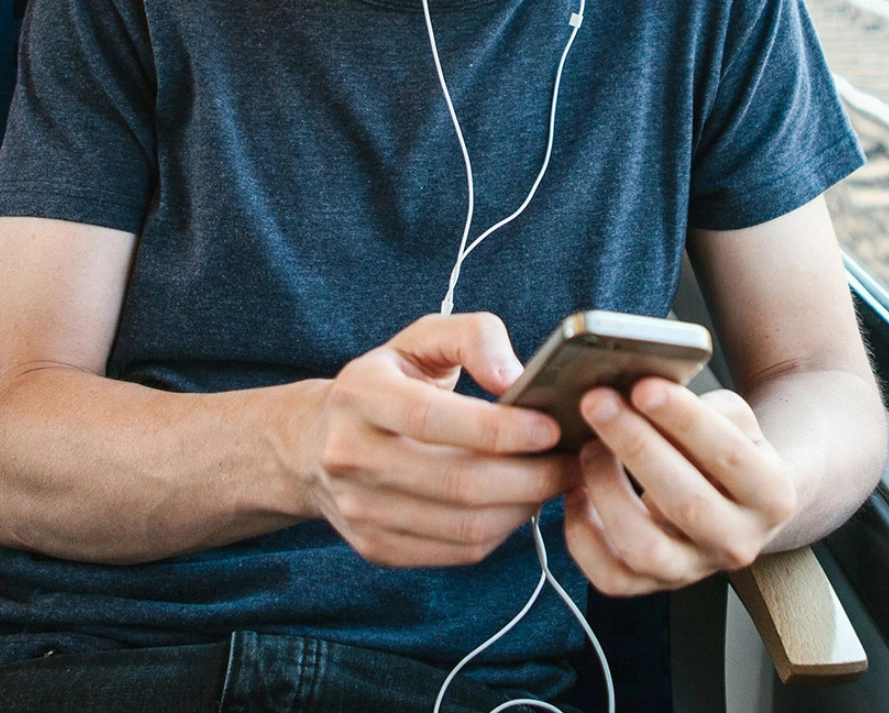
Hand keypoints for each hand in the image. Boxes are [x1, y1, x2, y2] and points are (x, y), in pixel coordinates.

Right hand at [294, 312, 580, 568]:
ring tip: (554, 482)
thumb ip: (475, 337)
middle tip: (573, 462)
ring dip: (523, 508)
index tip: (550, 427)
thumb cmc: (389, 382)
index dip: (498, 428)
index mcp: (360, 394)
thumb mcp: (423, 339)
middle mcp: (349, 455)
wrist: (316, 444)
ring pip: (463, 526)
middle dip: (530, 477)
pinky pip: (457, 552)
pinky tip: (519, 504)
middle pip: (457, 482)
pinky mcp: (376, 548)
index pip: (431, 417)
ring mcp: (359, 509)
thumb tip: (514, 377)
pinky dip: (500, 532)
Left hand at [565, 378, 795, 594]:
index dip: (683, 419)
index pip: (727, 455)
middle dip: (635, 446)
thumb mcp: (735, 420)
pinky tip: (577, 492)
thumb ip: (701, 407)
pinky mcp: (657, 586)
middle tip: (598, 404)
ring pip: (645, 548)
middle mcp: (739, 541)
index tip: (643, 387)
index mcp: (771, 494)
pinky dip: (583, 536)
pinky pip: (612, 577)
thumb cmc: (728, 448)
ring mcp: (697, 570)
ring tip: (588, 446)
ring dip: (607, 490)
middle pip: (685, 502)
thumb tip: (643, 393)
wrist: (739, 503)